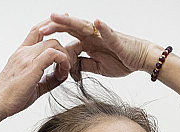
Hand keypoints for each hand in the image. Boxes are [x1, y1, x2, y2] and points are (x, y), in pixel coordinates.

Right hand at [0, 19, 72, 122]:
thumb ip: (46, 79)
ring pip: (54, 43)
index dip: (50, 24)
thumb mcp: (31, 85)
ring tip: (65, 72)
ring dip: (64, 57)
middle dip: (64, 50)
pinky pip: (53, 54)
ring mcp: (27, 57)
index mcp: (20, 54)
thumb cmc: (9, 98)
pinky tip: (63, 73)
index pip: (37, 31)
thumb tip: (60, 76)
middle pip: (51, 38)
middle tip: (69, 66)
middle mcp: (23, 52)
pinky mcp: (31, 66)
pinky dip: (62, 61)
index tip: (62, 23)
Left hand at [39, 14, 153, 79]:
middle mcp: (93, 35)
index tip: (38, 39)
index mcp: (87, 42)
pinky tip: (96, 22)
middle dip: (55, 26)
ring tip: (58, 16)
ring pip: (85, 26)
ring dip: (71, 21)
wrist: (141, 59)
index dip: (53, 37)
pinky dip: (103, 27)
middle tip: (41, 27)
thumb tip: (69, 68)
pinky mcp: (116, 39)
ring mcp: (104, 35)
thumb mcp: (96, 67)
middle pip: (71, 28)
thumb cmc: (121, 61)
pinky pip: (109, 33)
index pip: (67, 37)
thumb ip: (82, 64)